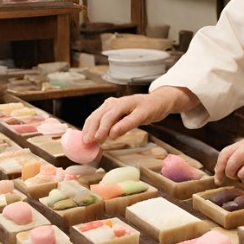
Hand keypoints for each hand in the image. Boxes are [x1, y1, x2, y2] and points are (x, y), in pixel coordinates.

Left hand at [82, 86, 198, 144]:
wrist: (161, 102)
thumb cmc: (139, 112)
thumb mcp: (123, 118)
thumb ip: (111, 126)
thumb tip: (96, 140)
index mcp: (111, 104)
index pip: (95, 115)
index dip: (87, 128)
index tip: (82, 141)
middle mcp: (118, 102)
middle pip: (101, 115)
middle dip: (92, 129)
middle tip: (88, 142)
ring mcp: (131, 103)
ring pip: (112, 114)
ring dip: (103, 127)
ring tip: (98, 139)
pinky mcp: (143, 109)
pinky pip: (130, 118)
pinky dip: (121, 126)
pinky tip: (114, 134)